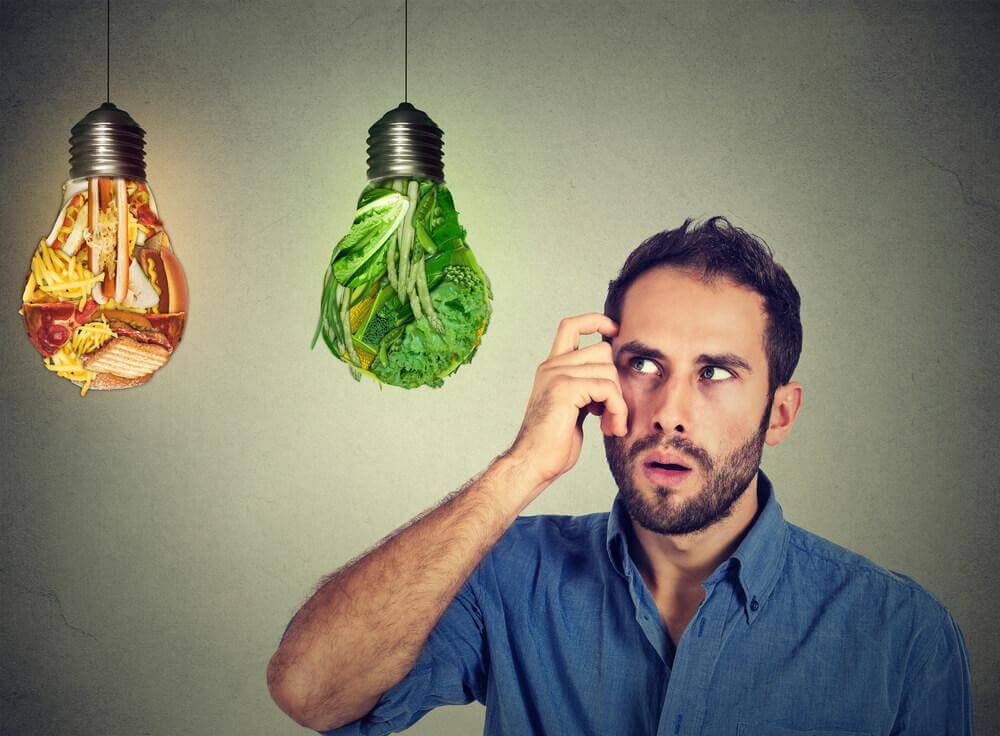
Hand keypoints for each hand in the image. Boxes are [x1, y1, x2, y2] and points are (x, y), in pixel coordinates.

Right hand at [505, 313, 628, 488]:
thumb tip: (613, 376)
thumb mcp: (574, 407)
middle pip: (602, 350)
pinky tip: (610, 428)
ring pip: (608, 369)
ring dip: (619, 401)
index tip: (615, 331)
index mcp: (551, 367)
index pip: (571, 325)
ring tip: (612, 425)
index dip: (595, 321)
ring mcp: (556, 374)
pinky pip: (607, 388)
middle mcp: (551, 366)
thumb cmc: (553, 443)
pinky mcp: (564, 389)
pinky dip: (617, 409)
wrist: (533, 463)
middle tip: (613, 411)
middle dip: (617, 381)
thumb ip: (587, 387)